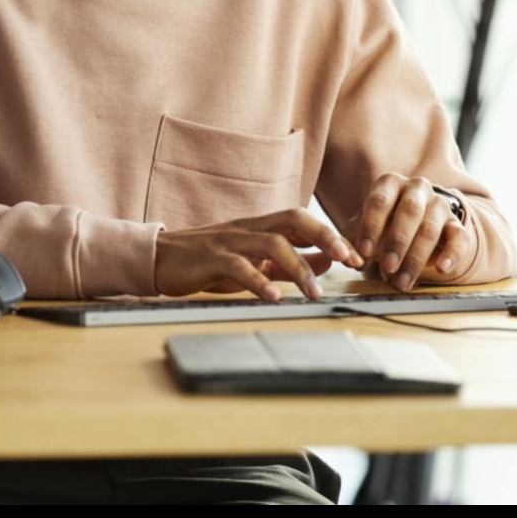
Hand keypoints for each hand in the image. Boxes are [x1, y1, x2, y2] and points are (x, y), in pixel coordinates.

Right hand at [154, 209, 358, 301]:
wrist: (161, 258)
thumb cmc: (208, 260)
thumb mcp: (253, 259)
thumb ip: (287, 261)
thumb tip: (326, 262)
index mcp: (261, 226)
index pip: (303, 220)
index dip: (332, 234)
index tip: (356, 255)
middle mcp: (249, 227)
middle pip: (294, 219)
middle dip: (325, 237)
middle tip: (348, 259)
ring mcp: (230, 241)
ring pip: (272, 243)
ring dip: (298, 267)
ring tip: (314, 293)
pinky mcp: (211, 258)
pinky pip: (239, 266)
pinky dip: (258, 281)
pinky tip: (273, 297)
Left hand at [354, 174, 471, 290]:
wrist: (416, 225)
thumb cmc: (383, 225)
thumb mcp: (365, 229)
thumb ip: (353, 242)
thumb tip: (352, 260)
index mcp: (390, 184)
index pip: (380, 200)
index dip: (371, 226)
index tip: (364, 252)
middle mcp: (417, 189)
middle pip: (410, 211)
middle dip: (397, 241)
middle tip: (386, 266)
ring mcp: (439, 205)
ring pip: (431, 228)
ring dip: (415, 257)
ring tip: (401, 282)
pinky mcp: (457, 225)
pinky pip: (459, 238)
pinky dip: (452, 254)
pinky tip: (442, 269)